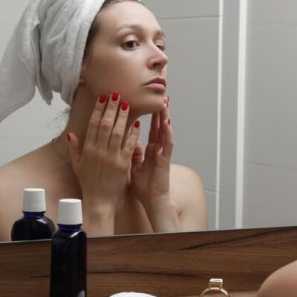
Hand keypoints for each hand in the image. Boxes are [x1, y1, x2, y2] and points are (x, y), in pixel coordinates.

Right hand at [67, 92, 139, 232]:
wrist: (100, 200)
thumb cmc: (89, 182)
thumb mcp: (77, 165)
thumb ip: (74, 149)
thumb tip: (71, 134)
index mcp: (88, 150)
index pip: (93, 125)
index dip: (98, 110)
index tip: (103, 98)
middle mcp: (99, 151)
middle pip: (106, 125)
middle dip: (112, 108)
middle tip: (117, 94)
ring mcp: (112, 157)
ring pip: (118, 132)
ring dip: (123, 116)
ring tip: (126, 103)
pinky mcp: (123, 164)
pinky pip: (129, 145)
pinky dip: (133, 133)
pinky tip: (137, 123)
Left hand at [130, 96, 178, 231]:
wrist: (152, 201)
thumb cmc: (144, 188)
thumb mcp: (134, 168)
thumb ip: (132, 154)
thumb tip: (128, 143)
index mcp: (149, 150)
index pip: (149, 129)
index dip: (149, 116)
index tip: (146, 102)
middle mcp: (157, 149)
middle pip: (158, 126)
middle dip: (159, 111)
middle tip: (160, 96)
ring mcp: (162, 153)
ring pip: (164, 132)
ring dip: (164, 117)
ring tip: (164, 103)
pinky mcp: (165, 160)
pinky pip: (167, 144)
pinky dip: (167, 133)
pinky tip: (167, 122)